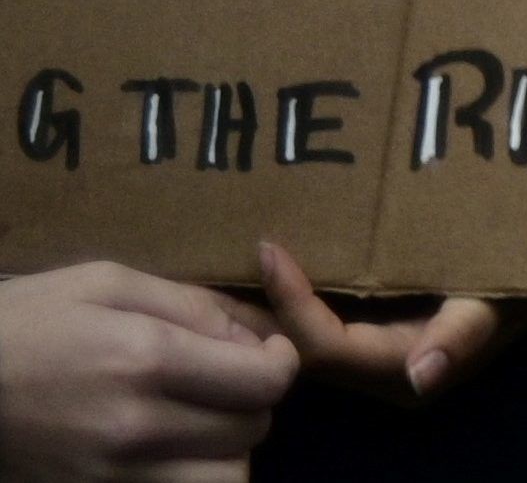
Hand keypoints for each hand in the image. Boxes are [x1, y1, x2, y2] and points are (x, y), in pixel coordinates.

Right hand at [0, 261, 289, 474]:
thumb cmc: (20, 323)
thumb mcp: (103, 283)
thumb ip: (190, 305)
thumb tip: (253, 335)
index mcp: (144, 360)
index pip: (264, 383)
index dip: (281, 364)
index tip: (265, 351)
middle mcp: (133, 427)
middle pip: (250, 433)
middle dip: (252, 403)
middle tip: (225, 382)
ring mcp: (109, 475)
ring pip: (222, 481)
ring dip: (225, 452)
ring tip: (199, 422)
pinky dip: (186, 477)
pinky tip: (168, 448)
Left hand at [236, 250, 492, 406]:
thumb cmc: (517, 277)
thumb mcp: (496, 298)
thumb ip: (459, 335)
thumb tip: (422, 375)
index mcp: (402, 369)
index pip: (324, 347)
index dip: (292, 303)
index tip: (270, 250)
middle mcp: (378, 374)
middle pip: (302, 351)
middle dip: (265, 310)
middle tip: (227, 260)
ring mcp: (371, 356)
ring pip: (304, 340)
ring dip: (273, 305)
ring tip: (241, 260)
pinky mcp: (370, 336)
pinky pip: (318, 324)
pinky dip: (293, 300)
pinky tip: (274, 268)